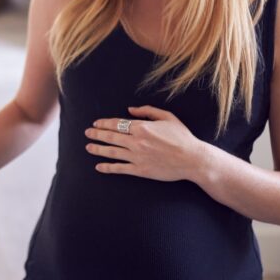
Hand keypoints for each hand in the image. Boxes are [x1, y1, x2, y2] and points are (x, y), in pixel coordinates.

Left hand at [85, 105, 207, 182]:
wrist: (192, 159)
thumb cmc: (182, 137)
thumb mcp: (167, 117)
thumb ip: (147, 111)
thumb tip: (130, 110)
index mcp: (142, 127)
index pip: (116, 124)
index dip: (104, 123)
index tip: (96, 123)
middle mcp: (136, 141)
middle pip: (111, 137)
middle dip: (96, 134)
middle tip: (87, 133)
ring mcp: (137, 156)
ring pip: (112, 152)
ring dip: (98, 149)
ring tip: (88, 147)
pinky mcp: (140, 170)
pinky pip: (120, 168)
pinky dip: (108, 167)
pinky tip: (99, 167)